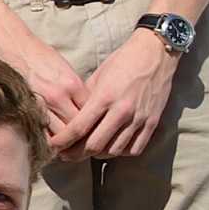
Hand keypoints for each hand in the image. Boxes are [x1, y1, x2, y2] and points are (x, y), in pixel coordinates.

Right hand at [0, 33, 88, 156]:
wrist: (10, 44)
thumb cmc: (36, 54)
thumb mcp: (63, 68)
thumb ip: (74, 89)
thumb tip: (83, 106)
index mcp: (73, 84)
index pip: (91, 113)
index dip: (94, 125)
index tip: (94, 133)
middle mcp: (60, 96)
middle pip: (79, 127)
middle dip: (82, 139)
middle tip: (85, 148)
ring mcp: (41, 103)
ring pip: (61, 134)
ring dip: (66, 144)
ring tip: (69, 152)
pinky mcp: (25, 107)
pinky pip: (40, 132)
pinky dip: (47, 141)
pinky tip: (49, 145)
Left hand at [56, 30, 177, 159]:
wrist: (155, 54)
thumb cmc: (121, 62)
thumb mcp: (97, 77)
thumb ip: (85, 100)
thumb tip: (70, 119)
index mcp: (104, 97)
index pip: (78, 128)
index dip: (63, 142)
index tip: (53, 148)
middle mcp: (122, 111)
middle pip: (95, 145)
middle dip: (77, 154)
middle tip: (67, 155)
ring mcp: (139, 119)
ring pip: (114, 150)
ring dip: (98, 155)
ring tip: (87, 152)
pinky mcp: (152, 123)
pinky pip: (135, 148)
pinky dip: (121, 152)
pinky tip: (112, 147)